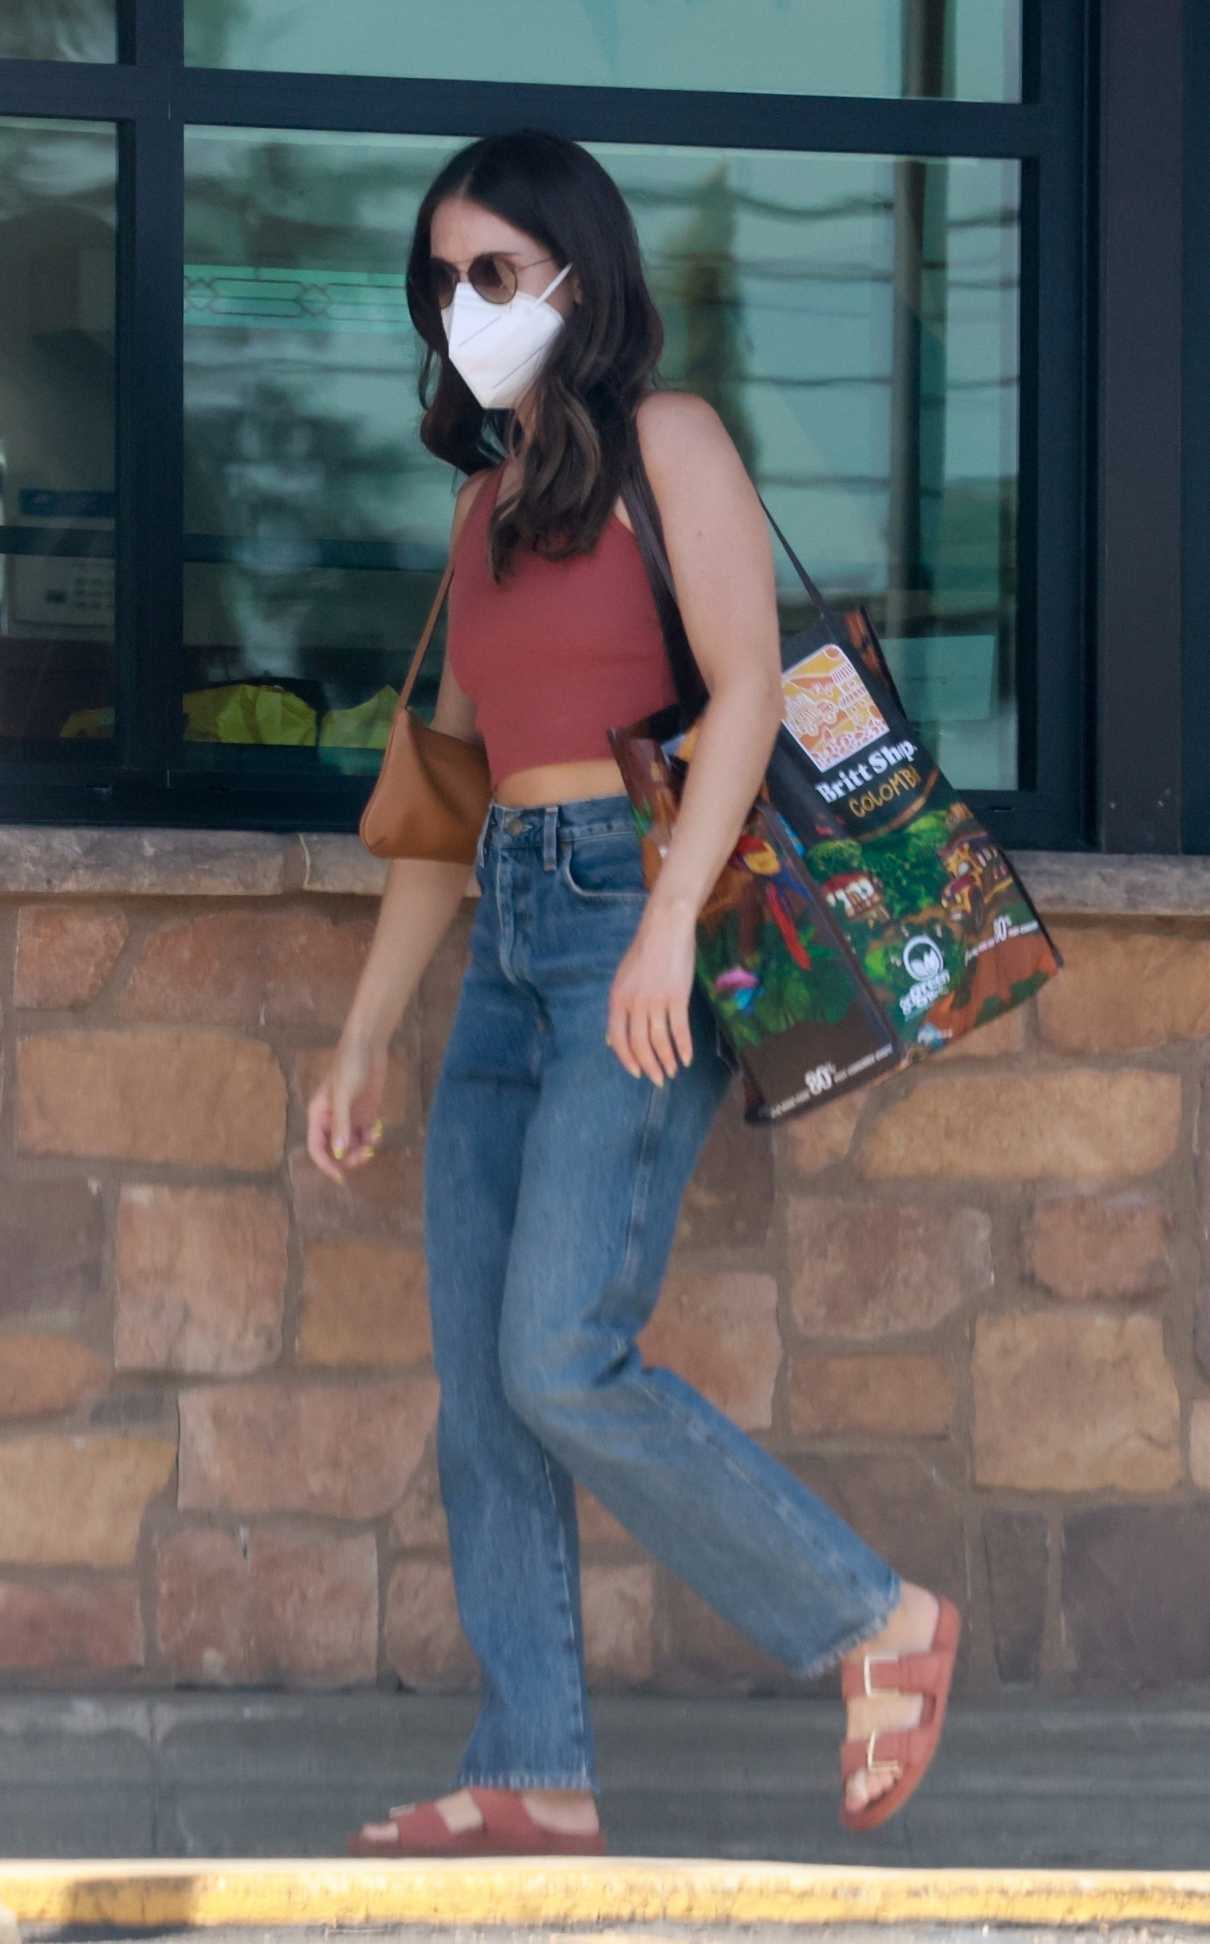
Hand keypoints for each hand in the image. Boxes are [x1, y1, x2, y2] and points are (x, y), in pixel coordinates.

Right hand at [306, 1038, 388, 1183]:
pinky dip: (372, 1137)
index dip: (326, 1165)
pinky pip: (366, 1135)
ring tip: (373, 1139)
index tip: (341, 1178)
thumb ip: (341, 1125)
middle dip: (350, 1157)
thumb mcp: (344, 1095)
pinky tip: (378, 1128)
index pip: (317, 1148)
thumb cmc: (350, 1065)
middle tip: (365, 1154)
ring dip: (363, 1148)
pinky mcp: (365, 1112)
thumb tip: (339, 1153)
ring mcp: (349, 1116)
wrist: (368, 1044)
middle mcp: (332, 1119)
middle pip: (336, 1150)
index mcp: (318, 1115)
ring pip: (353, 1144)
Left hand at [606, 898, 696, 1085]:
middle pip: (639, 1044)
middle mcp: (634, 1003)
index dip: (627, 1059)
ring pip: (659, 1041)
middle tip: (658, 1079)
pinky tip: (687, 1058)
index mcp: (617, 999)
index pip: (617, 1039)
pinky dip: (684, 1047)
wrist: (665, 929)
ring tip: (673, 1071)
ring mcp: (655, 1001)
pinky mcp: (677, 997)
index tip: (637, 1072)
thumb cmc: (644, 953)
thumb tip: (609, 1041)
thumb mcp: (622, 980)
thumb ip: (618, 1011)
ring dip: (667, 1060)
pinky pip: (679, 1030)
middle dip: (649, 1066)